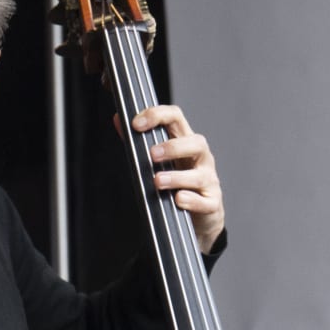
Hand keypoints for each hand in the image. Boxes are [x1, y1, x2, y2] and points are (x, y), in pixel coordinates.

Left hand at [132, 103, 224, 252]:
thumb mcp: (159, 160)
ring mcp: (209, 181)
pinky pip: (205, 202)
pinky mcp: (211, 203)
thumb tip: (118, 120)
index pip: (176, 118)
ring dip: (177, 177)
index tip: (136, 124)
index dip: (157, 115)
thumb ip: (139, 141)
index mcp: (185, 142)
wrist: (200, 214)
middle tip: (152, 154)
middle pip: (196, 143)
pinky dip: (191, 200)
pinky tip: (178, 200)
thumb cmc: (177, 182)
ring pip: (200, 175)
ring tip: (158, 181)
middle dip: (173, 147)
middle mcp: (201, 159)